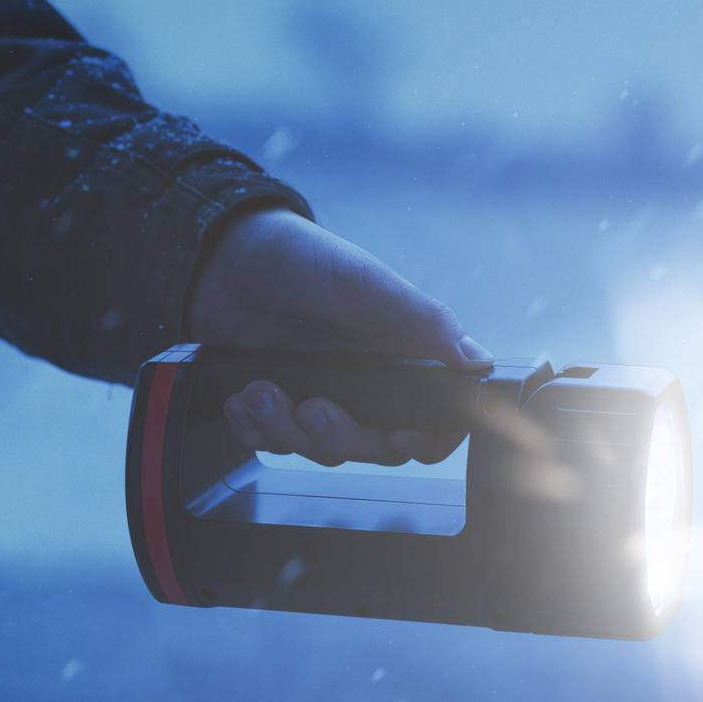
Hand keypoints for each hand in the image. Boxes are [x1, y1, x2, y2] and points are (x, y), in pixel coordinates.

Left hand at [184, 206, 488, 466]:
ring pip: (316, 447)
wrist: (225, 254)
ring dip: (284, 428)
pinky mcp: (274, 401)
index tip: (398, 436)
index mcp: (397, 355)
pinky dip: (253, 429)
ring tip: (258, 390)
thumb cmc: (302, 258)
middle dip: (337, 435)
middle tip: (310, 407)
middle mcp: (363, 382)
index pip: (429, 419)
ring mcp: (317, 393)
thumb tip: (476, 359)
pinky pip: (270, 440)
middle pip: (369, 445)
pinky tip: (238, 401)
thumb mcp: (366, 283)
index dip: (423, 440)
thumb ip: (422, 321)